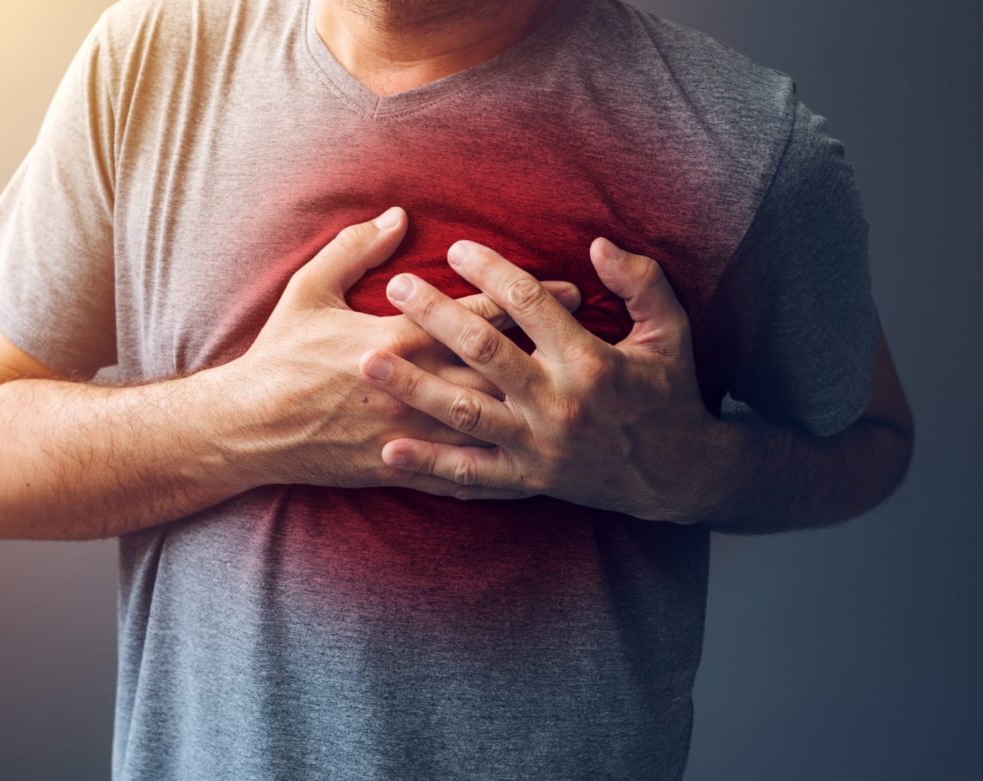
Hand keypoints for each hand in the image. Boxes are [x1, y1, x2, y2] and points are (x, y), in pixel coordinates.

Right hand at [224, 207, 582, 499]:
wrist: (250, 427)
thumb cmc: (279, 355)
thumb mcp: (308, 290)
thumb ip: (354, 249)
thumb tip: (397, 214)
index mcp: (395, 338)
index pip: (475, 312)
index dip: (524, 296)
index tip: (567, 287)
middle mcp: (413, 386)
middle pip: (497, 365)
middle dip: (549, 348)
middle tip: (593, 337)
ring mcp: (410, 433)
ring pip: (488, 422)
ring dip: (536, 407)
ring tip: (580, 397)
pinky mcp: (401, 467)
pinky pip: (461, 474)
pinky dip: (501, 471)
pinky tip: (537, 467)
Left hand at [357, 237, 720, 519]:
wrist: (679, 476)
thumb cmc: (670, 393)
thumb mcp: (670, 331)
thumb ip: (640, 282)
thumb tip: (597, 243)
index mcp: (590, 358)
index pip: (528, 302)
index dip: (489, 270)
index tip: (454, 249)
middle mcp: (558, 401)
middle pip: (483, 350)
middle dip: (434, 316)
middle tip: (396, 287)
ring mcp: (539, 444)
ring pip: (464, 411)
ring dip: (414, 385)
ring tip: (369, 361)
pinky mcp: (529, 477)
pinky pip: (472, 473)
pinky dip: (430, 464)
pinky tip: (390, 451)